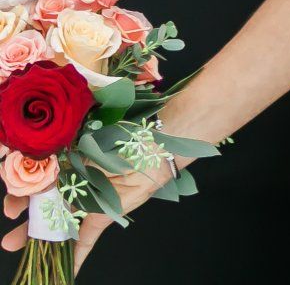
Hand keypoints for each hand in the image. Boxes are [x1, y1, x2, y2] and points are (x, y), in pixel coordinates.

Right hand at [1, 162, 172, 262]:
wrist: (153, 148)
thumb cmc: (119, 140)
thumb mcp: (84, 151)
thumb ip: (60, 167)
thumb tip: (38, 177)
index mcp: (66, 168)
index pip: (35, 186)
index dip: (20, 196)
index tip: (12, 205)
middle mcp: (73, 187)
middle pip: (43, 212)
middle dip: (25, 226)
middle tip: (10, 241)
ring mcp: (87, 203)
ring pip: (59, 227)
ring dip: (40, 241)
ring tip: (18, 248)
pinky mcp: (103, 216)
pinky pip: (86, 239)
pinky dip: (76, 256)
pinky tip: (68, 271)